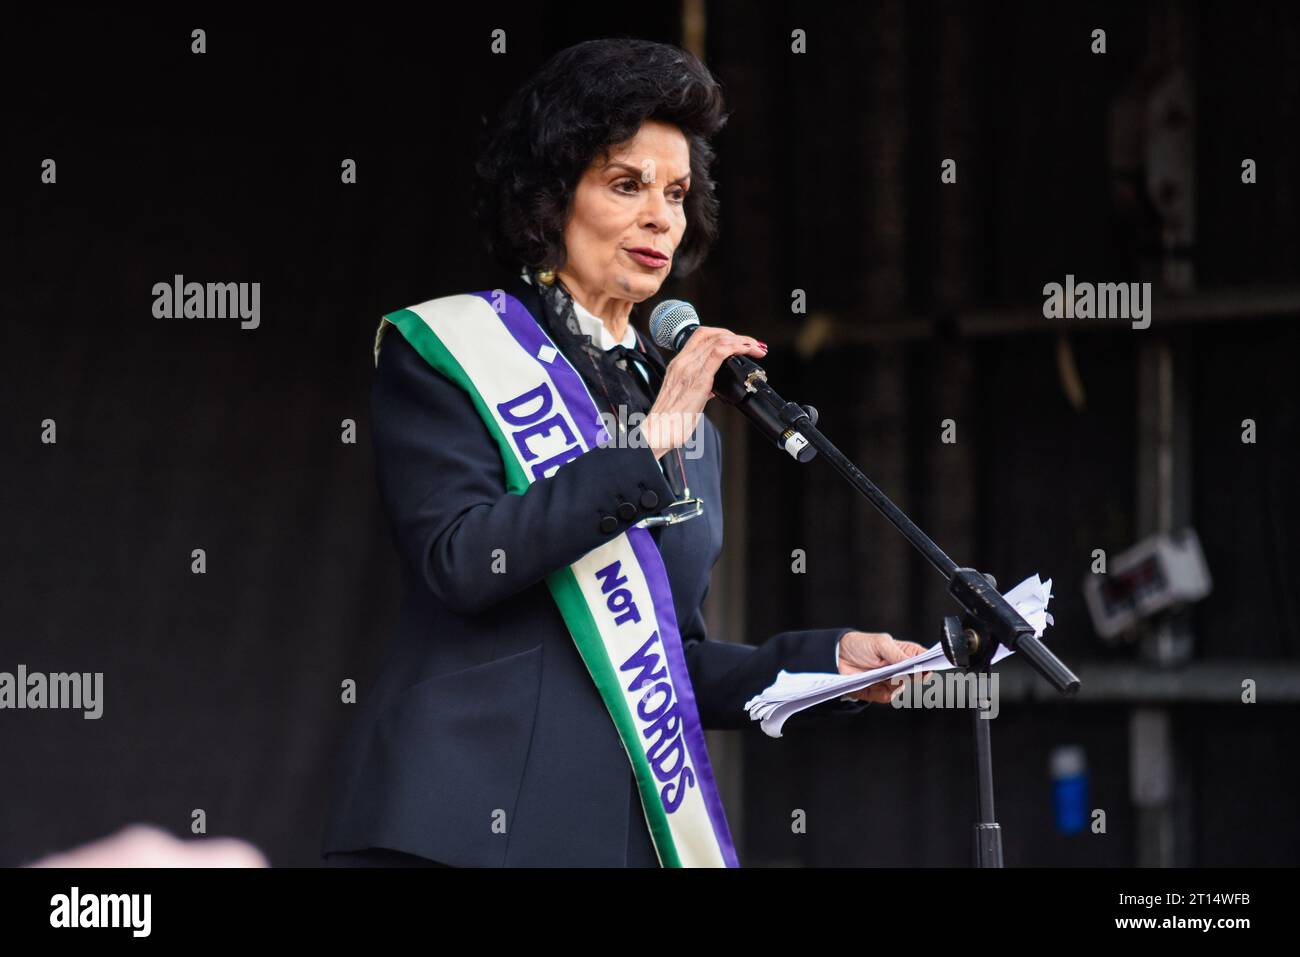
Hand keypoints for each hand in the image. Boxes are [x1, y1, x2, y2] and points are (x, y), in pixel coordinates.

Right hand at [641, 327, 766, 458]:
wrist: (657, 431)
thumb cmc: (670, 420)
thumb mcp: (685, 397)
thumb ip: (699, 387)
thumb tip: (714, 388)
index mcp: (678, 364)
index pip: (701, 335)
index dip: (723, 334)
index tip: (738, 342)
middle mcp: (683, 362)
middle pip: (712, 334)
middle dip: (737, 337)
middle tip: (753, 345)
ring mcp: (690, 369)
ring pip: (719, 340)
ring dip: (742, 341)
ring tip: (756, 348)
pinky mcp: (699, 379)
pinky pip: (719, 353)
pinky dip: (737, 348)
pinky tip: (747, 351)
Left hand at [836, 631, 930, 703]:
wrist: (837, 657)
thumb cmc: (860, 645)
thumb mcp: (880, 643)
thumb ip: (897, 653)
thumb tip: (914, 664)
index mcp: (904, 653)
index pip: (923, 659)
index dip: (928, 664)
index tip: (927, 668)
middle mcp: (900, 668)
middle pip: (917, 677)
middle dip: (911, 676)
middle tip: (900, 672)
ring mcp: (890, 681)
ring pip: (902, 688)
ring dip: (893, 683)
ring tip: (880, 673)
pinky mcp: (878, 691)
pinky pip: (887, 697)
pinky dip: (881, 691)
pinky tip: (872, 682)